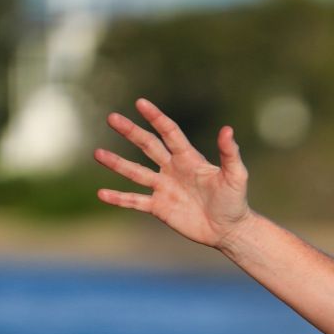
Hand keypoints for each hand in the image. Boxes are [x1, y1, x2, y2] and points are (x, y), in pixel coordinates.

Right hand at [93, 96, 251, 248]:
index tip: (141, 103)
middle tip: (112, 118)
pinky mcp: (160, 208)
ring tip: (98, 153)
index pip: (169, 133)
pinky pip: (136, 201)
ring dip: (117, 163)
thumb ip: (230, 154)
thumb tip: (227, 130)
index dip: (156, 118)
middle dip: (130, 132)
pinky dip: (119, 199)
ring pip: (136, 172)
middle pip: (147, 146)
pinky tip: (102, 194)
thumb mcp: (236, 177)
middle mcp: (172, 169)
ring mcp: (164, 188)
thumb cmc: (235, 202)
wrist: (229, 230)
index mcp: (189, 158)